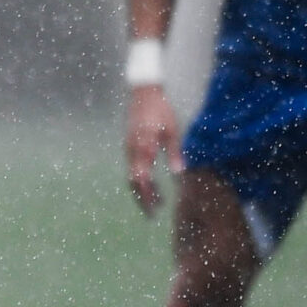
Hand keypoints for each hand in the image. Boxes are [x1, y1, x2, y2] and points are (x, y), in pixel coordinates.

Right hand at [125, 86, 183, 216]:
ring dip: (140, 190)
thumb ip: (174, 152)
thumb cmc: (161, 110)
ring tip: (152, 201)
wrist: (143, 93)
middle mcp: (132, 151)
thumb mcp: (172, 130)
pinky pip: (131, 167)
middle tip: (152, 213)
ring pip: (130, 176)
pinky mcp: (128, 145)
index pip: (143, 179)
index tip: (157, 207)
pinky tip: (148, 182)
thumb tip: (178, 173)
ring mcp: (128, 148)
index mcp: (144, 148)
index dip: (149, 195)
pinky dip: (138, 179)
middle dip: (142, 199)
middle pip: (133, 182)